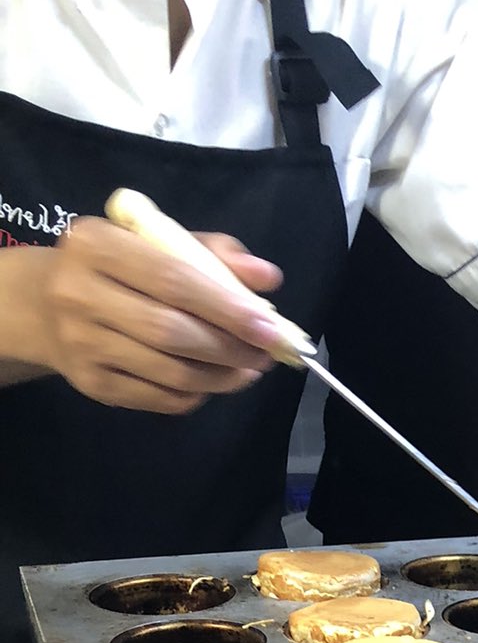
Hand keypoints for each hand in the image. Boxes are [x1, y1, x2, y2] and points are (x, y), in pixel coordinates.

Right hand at [33, 218, 286, 414]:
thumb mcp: (154, 244)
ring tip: (248, 370)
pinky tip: (213, 382)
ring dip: (221, 376)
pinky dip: (196, 394)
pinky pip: (160, 398)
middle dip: (229, 347)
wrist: (44, 305)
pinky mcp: (91, 384)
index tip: (268, 327)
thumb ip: (211, 253)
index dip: (227, 307)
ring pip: (170, 371)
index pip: (173, 279)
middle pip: (172, 331)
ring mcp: (82, 344)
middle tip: (265, 354)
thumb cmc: (114, 269)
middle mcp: (79, 293)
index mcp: (96, 244)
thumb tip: (268, 277)